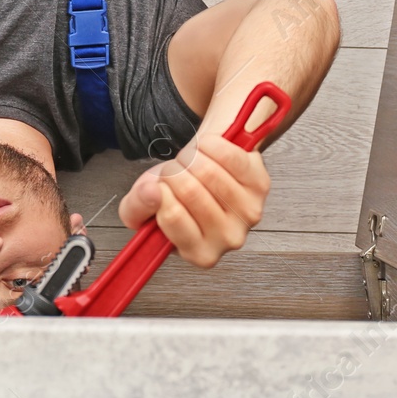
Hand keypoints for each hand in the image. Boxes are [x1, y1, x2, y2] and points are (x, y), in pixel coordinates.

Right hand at [117, 134, 270, 268]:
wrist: (207, 173)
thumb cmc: (179, 194)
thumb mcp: (146, 205)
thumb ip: (136, 206)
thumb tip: (151, 193)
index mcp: (199, 253)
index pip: (172, 216)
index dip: (160, 191)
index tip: (160, 188)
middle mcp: (229, 239)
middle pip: (191, 192)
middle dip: (174, 171)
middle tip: (174, 172)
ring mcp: (249, 213)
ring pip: (209, 172)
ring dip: (191, 156)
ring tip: (189, 162)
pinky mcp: (261, 185)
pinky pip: (229, 156)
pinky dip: (210, 144)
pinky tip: (206, 150)